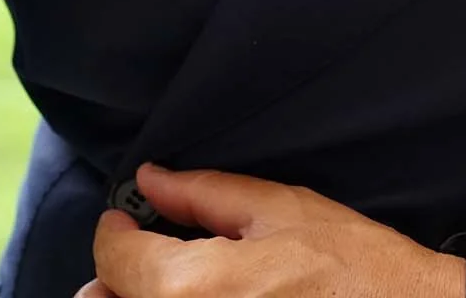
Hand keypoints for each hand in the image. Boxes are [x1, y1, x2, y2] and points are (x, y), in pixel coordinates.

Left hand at [75, 162, 465, 297]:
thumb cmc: (351, 266)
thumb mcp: (278, 208)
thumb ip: (203, 194)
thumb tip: (151, 180)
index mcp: (193, 286)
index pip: (114, 260)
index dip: (115, 231)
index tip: (125, 219)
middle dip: (115, 277)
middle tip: (144, 255)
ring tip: (173, 282)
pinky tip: (205, 297)